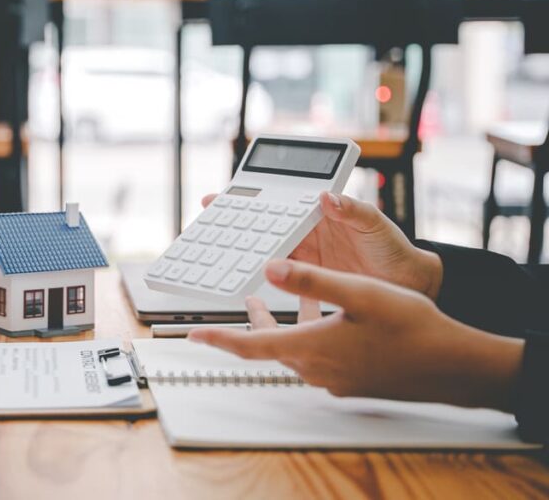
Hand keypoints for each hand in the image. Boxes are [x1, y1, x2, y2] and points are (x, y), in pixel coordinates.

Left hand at [189, 260, 523, 409]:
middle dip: (251, 324)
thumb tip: (272, 268)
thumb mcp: (359, 293)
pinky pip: (316, 354)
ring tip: (273, 298)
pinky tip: (322, 312)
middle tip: (241, 301)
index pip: (250, 346)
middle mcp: (318, 368)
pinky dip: (307, 331)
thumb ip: (311, 281)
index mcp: (311, 347)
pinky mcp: (351, 377)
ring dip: (280, 324)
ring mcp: (335, 376)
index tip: (193, 337)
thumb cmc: (412, 329)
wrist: (453, 366)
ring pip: (294, 348)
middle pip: (270, 346)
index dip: (219, 340)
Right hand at [201, 192, 443, 298]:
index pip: (277, 204)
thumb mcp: (376, 225)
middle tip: (206, 222)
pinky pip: (281, 283)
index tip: (220, 198)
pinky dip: (262, 284)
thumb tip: (328, 196)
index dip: (247, 200)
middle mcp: (308, 238)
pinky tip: (247, 288)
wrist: (413, 286)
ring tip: (218, 254)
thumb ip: (353, 210)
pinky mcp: (310, 286)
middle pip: (264, 229)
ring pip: (267, 255)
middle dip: (233, 225)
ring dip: (243, 255)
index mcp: (318, 217)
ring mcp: (307, 262)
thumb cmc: (397, 250)